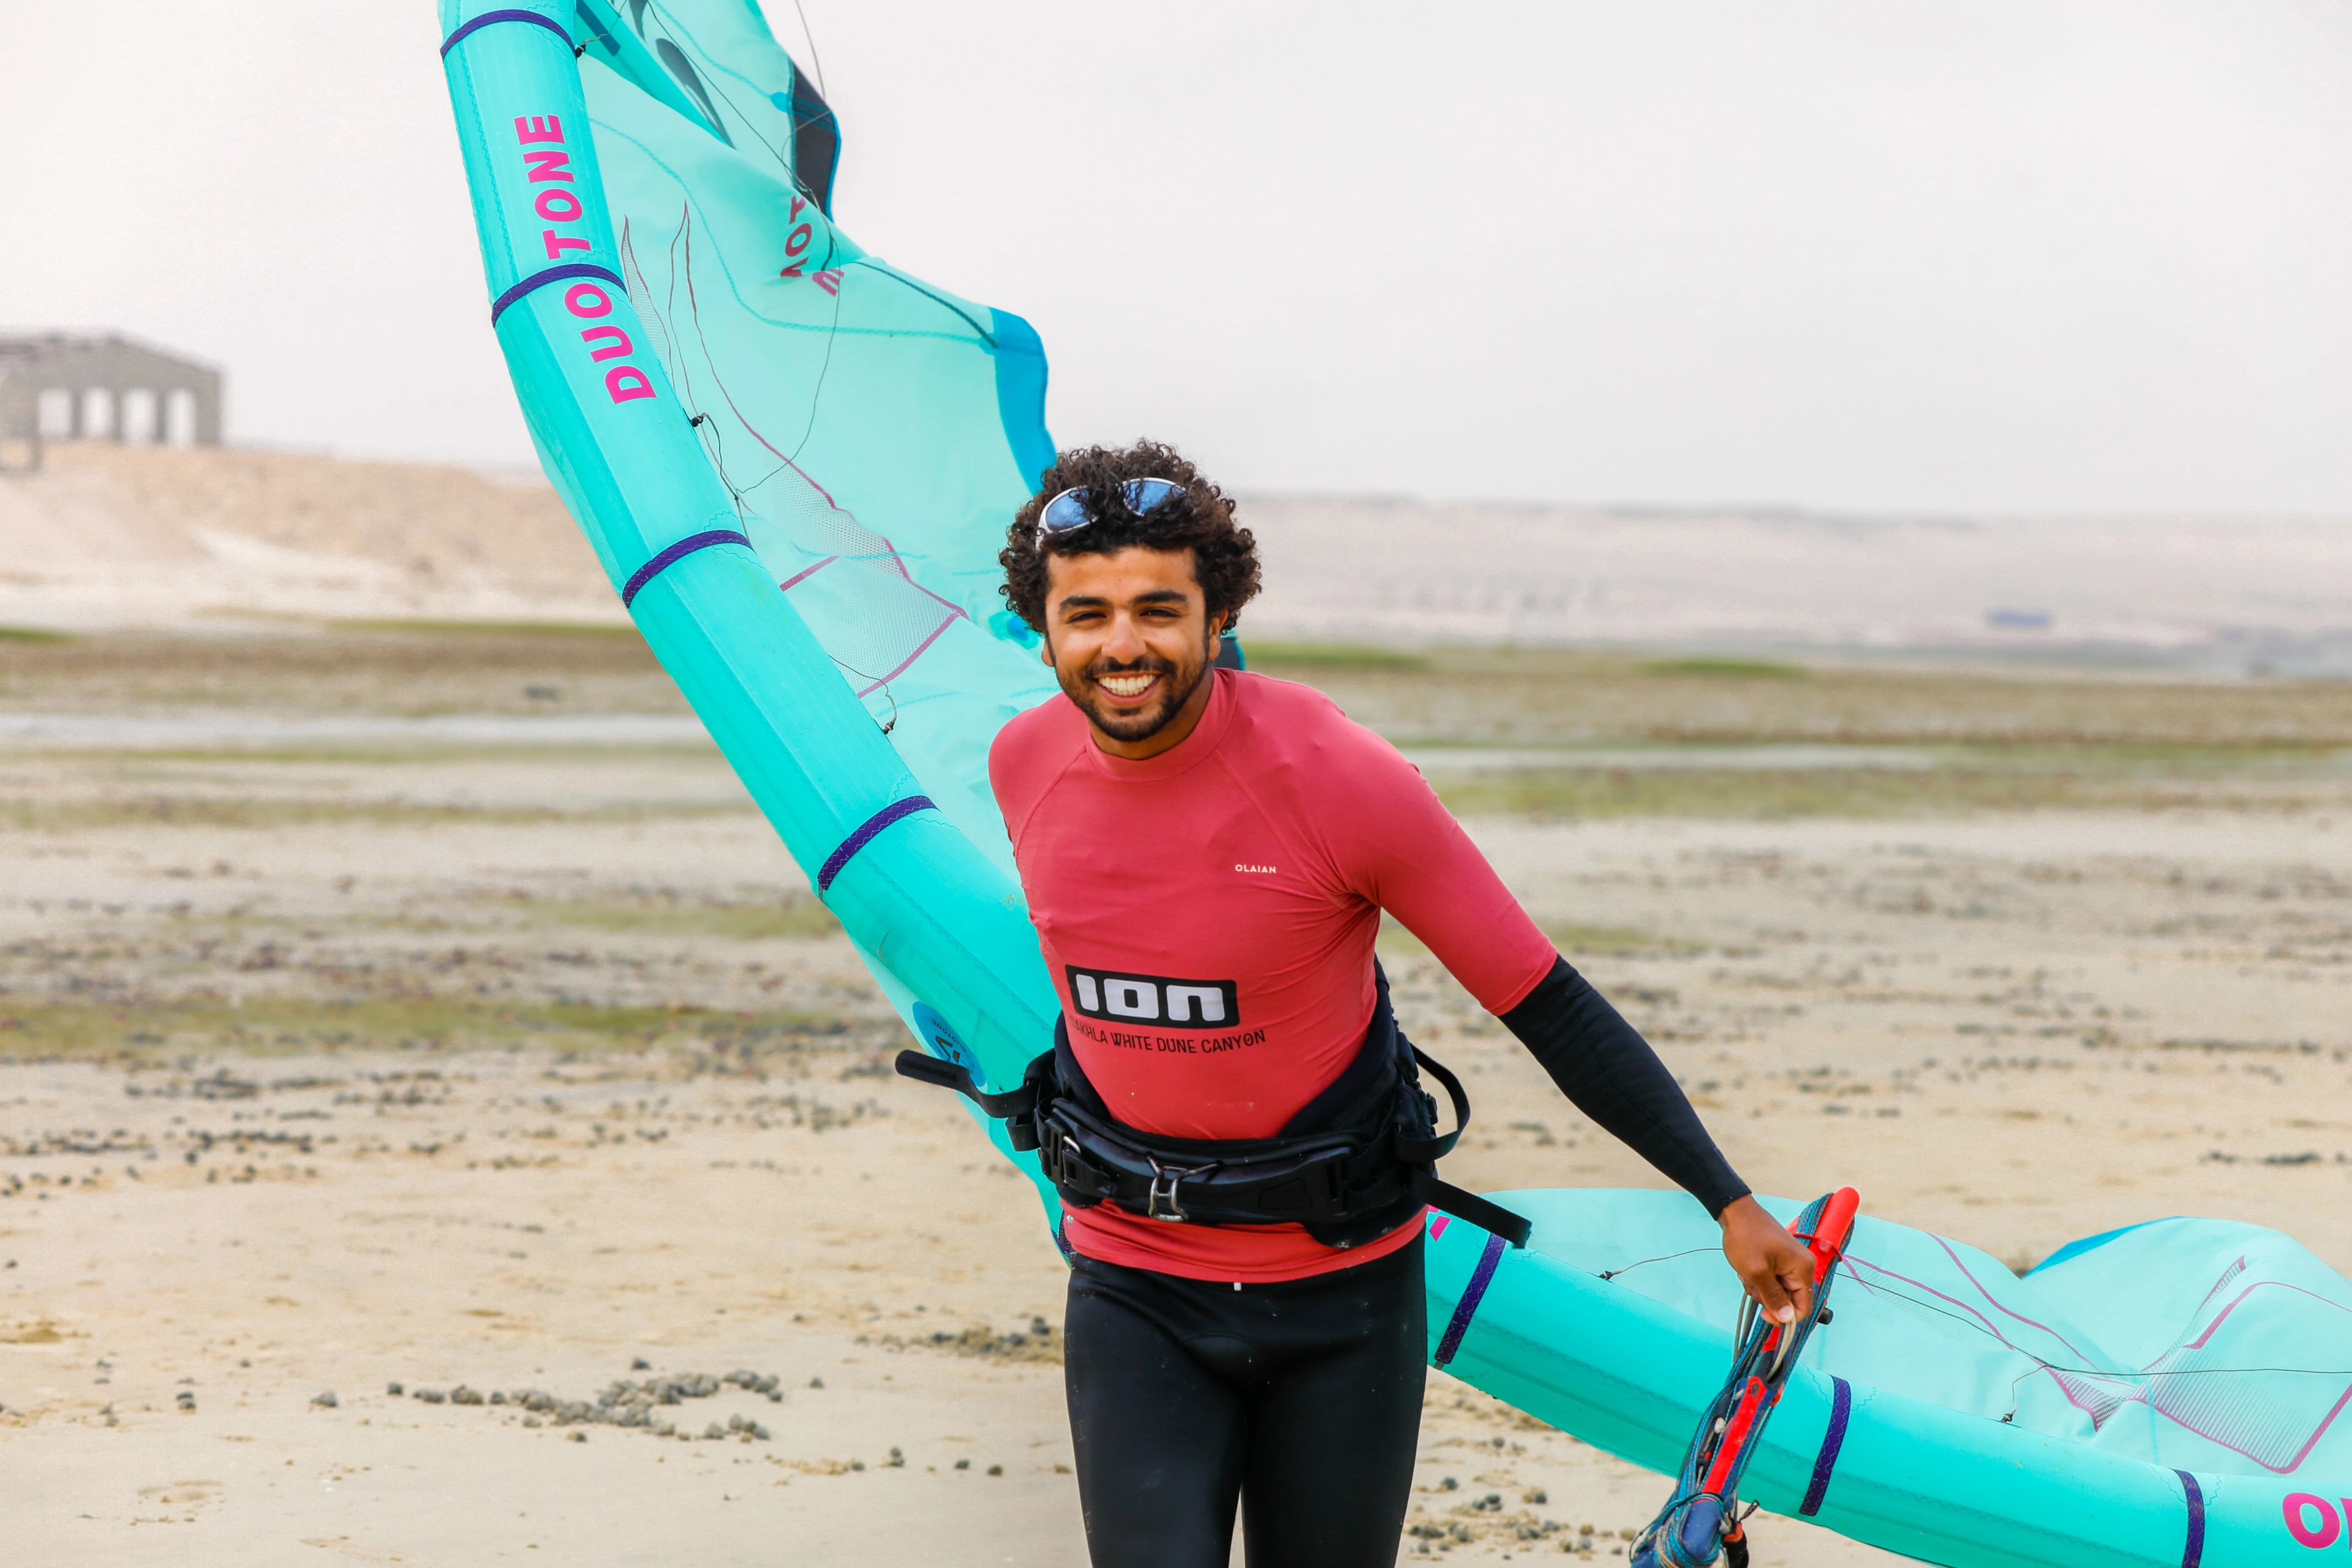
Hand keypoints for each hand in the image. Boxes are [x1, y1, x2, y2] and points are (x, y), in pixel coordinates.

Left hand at [1719, 1194, 1815, 1325]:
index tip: (1763, 1314)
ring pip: (1778, 1291)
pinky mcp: (1779, 1260)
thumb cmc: (1746, 1238)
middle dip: (1767, 1296)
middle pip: (1789, 1299)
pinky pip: (1772, 1280)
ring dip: (1759, 1287)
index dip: (1785, 1317)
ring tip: (1746, 1272)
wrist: (1735, 1211)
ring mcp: (1790, 1262)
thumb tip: (1788, 1319)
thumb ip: (1774, 1297)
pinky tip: (1746, 1269)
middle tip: (1751, 1282)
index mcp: (1803, 1268)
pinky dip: (1758, 1279)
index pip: (1804, 1307)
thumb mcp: (1757, 1272)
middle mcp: (1802, 1266)